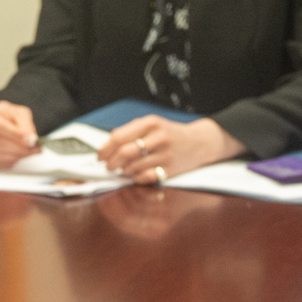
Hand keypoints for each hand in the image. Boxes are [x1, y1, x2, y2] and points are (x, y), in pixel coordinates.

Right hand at [0, 102, 39, 168]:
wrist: (1, 123)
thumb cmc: (10, 118)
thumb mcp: (20, 113)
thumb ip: (25, 124)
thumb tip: (30, 138)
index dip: (16, 134)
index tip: (32, 140)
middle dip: (20, 147)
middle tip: (36, 147)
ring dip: (18, 155)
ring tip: (30, 151)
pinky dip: (12, 161)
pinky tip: (19, 154)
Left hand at [98, 114, 243, 182]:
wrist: (201, 142)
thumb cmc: (172, 134)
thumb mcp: (154, 125)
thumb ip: (132, 132)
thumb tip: (107, 148)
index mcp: (151, 123)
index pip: (119, 136)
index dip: (105, 149)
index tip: (100, 156)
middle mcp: (159, 138)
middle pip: (125, 152)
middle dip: (112, 162)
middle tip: (109, 166)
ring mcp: (166, 154)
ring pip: (133, 166)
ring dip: (123, 171)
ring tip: (123, 170)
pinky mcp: (171, 169)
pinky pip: (145, 177)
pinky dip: (136, 178)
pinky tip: (136, 175)